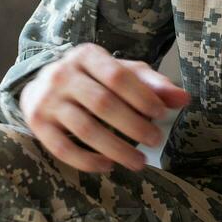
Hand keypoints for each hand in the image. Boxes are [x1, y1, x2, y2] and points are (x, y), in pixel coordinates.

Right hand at [20, 43, 189, 173]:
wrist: (42, 86)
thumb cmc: (92, 80)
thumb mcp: (121, 73)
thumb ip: (152, 84)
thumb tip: (184, 98)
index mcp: (87, 55)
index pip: (118, 76)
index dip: (142, 97)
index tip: (162, 114)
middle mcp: (63, 73)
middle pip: (102, 103)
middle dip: (133, 125)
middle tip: (155, 140)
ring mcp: (47, 99)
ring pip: (84, 128)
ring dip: (116, 148)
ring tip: (138, 162)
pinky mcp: (37, 124)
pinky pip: (62, 148)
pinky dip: (87, 161)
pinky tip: (108, 166)